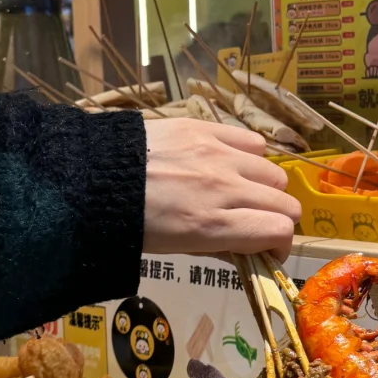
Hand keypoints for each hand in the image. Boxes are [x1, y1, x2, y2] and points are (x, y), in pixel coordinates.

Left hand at [142, 118, 300, 258]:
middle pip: (285, 203)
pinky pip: (252, 141)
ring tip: (243, 192)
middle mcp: (223, 189)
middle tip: (258, 223)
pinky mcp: (204, 128)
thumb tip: (252, 248)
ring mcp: (217, 155)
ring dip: (265, 188)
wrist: (91, 178)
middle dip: (278, 220)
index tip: (268, 249)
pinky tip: (232, 164)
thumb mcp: (175, 248)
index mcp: (212, 225)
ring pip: (273, 172)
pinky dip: (250, 157)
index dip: (280, 245)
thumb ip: (220, 247)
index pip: (279, 231)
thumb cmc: (129, 222)